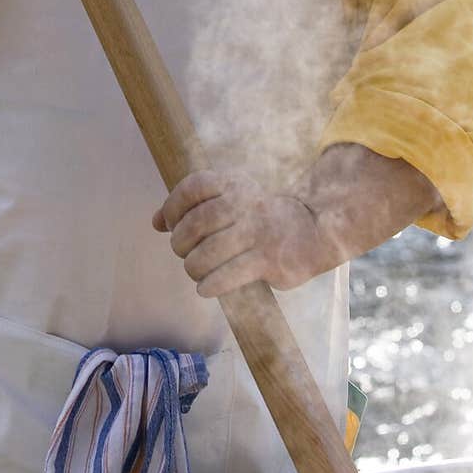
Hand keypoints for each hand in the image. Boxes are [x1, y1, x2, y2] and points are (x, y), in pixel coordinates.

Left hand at [152, 147, 444, 300]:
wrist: (317, 229)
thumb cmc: (262, 217)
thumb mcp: (233, 199)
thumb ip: (194, 206)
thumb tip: (155, 223)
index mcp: (237, 184)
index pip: (194, 187)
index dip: (173, 206)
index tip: (168, 224)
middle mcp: (248, 204)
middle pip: (197, 222)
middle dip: (181, 242)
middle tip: (183, 252)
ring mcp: (260, 232)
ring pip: (209, 253)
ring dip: (193, 267)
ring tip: (196, 271)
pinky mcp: (270, 261)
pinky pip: (228, 275)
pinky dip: (210, 285)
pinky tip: (206, 288)